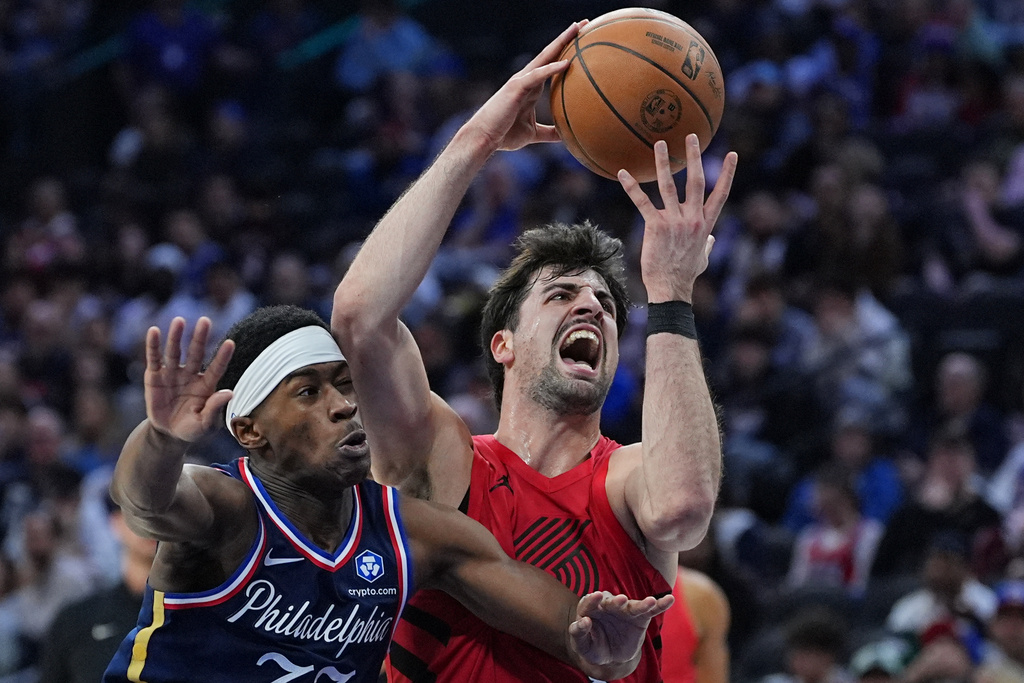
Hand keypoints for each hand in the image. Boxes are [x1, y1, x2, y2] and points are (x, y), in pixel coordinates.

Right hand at [144, 316, 233, 442]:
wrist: (169, 434)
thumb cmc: (192, 429)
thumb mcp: (205, 424)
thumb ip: (215, 408)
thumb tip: (229, 393)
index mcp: (206, 385)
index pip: (217, 368)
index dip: (223, 356)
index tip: (231, 342)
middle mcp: (191, 375)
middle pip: (196, 353)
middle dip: (200, 338)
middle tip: (205, 321)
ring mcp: (172, 373)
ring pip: (175, 352)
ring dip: (177, 336)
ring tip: (179, 320)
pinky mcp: (154, 376)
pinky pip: (154, 359)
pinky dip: (153, 345)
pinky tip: (153, 331)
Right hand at [464, 21, 582, 151]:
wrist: (484, 138)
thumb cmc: (504, 135)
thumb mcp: (533, 133)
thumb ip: (549, 133)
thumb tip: (566, 136)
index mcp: (531, 86)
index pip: (552, 63)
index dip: (566, 50)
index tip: (584, 40)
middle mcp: (526, 78)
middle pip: (550, 52)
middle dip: (567, 37)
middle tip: (585, 23)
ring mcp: (521, 81)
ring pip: (544, 57)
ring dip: (561, 42)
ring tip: (577, 28)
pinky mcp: (516, 88)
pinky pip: (537, 75)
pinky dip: (551, 68)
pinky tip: (567, 62)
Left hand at [568, 591, 673, 667]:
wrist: (611, 655)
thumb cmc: (593, 647)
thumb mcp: (582, 645)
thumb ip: (578, 633)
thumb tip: (583, 621)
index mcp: (590, 608)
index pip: (589, 602)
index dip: (591, 600)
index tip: (594, 597)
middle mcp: (608, 604)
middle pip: (612, 602)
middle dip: (616, 601)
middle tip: (621, 599)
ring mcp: (625, 610)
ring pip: (633, 605)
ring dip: (642, 603)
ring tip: (650, 601)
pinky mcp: (640, 617)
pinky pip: (651, 610)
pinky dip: (660, 604)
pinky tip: (670, 599)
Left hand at [619, 135, 737, 302]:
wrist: (671, 288)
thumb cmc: (686, 274)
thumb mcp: (703, 257)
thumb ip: (707, 243)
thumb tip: (711, 238)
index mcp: (705, 223)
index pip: (721, 193)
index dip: (727, 173)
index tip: (731, 154)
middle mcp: (693, 218)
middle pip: (697, 181)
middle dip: (694, 157)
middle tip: (691, 136)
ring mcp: (675, 221)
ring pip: (670, 186)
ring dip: (664, 163)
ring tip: (659, 144)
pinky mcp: (655, 226)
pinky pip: (642, 202)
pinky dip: (632, 187)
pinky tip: (623, 173)